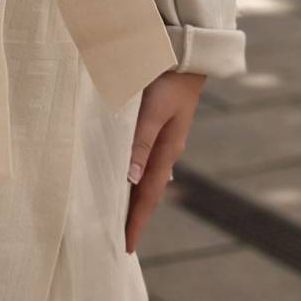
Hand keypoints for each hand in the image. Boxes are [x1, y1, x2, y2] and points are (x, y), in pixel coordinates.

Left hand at [123, 70, 205, 253]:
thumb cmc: (166, 80)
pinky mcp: (156, 124)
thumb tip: (129, 179)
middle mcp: (165, 149)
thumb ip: (140, 142)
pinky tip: (120, 175)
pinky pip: (141, 158)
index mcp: (166, 150)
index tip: (126, 247)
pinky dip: (130, 173)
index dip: (136, 221)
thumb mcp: (152, 111)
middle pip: (145, 190)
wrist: (185, 53)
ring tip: (115, 213)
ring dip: (130, 195)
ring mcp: (162, 137)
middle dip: (133, 215)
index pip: (147, 195)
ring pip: (142, 175)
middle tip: (115, 238)